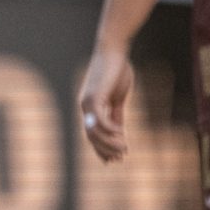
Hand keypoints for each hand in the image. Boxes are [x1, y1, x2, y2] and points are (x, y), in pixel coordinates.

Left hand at [78, 46, 133, 162]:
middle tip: (120, 158)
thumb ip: (117, 114)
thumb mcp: (118, 97)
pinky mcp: (94, 96)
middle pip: (92, 136)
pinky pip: (100, 119)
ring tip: (123, 149)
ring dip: (110, 142)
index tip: (114, 159)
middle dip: (106, 149)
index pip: (93, 133)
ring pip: (95, 131)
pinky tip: (121, 135)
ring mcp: (87, 102)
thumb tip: (118, 132)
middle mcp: (85, 106)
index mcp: (90, 107)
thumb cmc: (117, 70)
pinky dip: (110, 129)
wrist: (114, 51)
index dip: (102, 148)